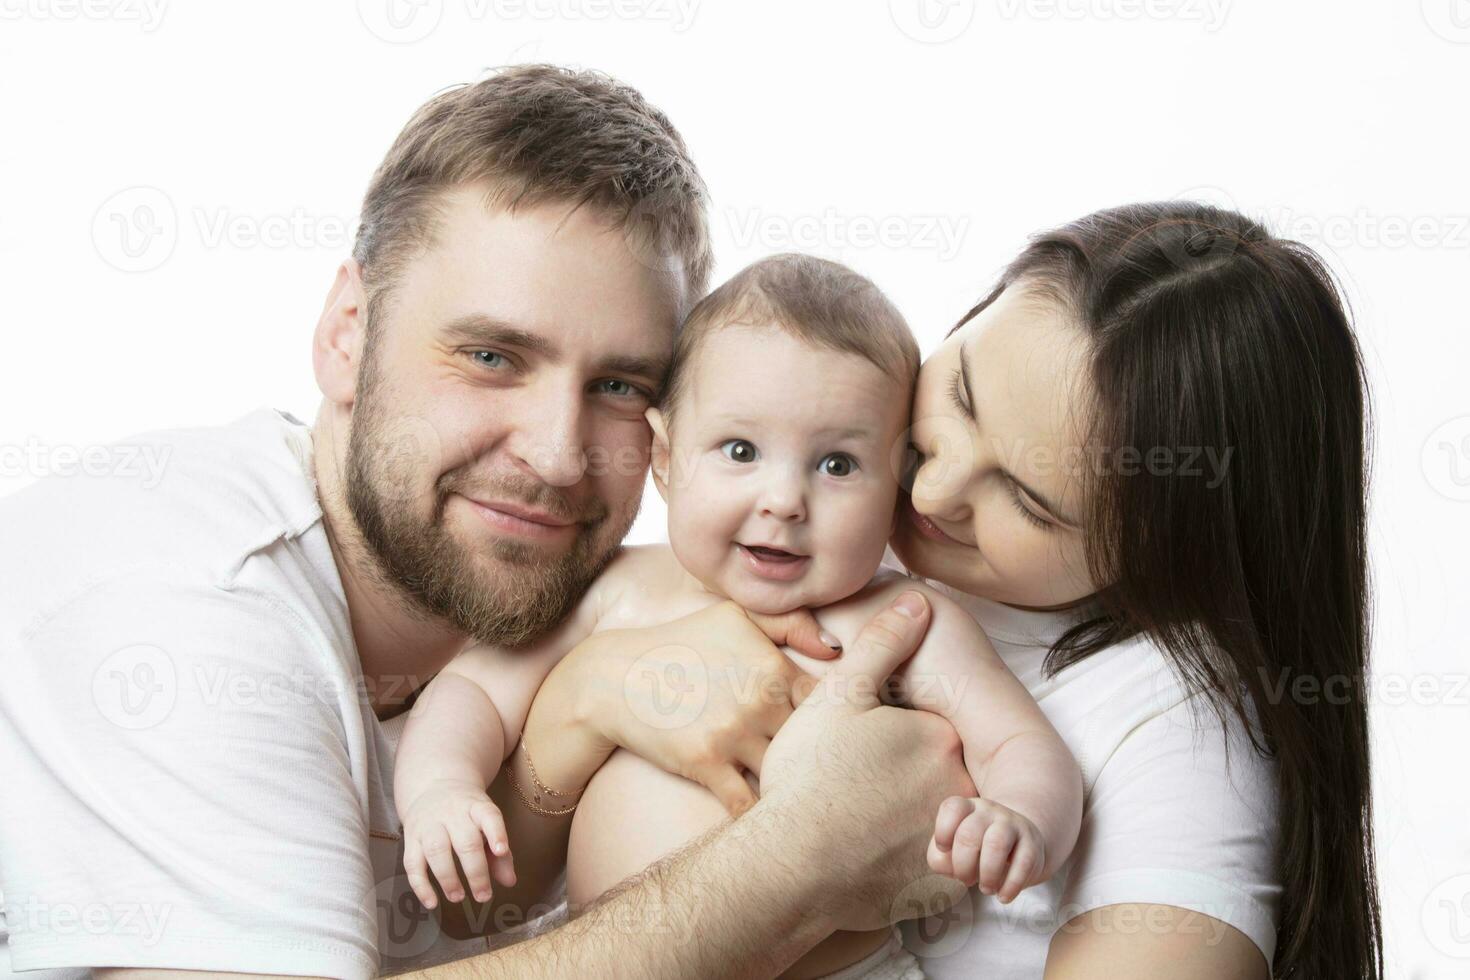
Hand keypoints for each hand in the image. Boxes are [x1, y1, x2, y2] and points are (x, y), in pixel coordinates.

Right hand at [400, 778, 516, 909]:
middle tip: (483, 896)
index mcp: (476, 807)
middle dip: (475, 871)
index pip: (488, 816)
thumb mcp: (487, 824)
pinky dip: (421, 886)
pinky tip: (431, 902)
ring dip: (448, 878)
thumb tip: (509, 882)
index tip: (501, 850)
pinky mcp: (410, 839)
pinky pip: (412, 863)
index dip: (496, 832)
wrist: (432, 786)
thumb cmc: (467, 814)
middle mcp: (452, 814)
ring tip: (458, 897)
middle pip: (465, 841)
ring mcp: (429, 825)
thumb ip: (500, 854)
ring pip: (436, 850)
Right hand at [573, 599, 839, 814]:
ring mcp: (733, 735)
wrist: (614, 678)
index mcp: (774, 667)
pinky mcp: (706, 765)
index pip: (835, 703)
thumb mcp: (733, 617)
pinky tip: (773, 820)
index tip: (846, 738)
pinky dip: (764, 816)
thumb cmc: (680, 644)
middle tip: (842, 779)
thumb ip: (789, 624)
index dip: (845, 723)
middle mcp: (760, 700)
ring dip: (799, 789)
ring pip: (788, 775)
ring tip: (813, 804)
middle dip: (828, 761)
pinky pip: (749, 804)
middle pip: (817, 744)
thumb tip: (836, 650)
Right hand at [758, 591, 977, 931]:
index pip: (931, 724)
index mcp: (939, 738)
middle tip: (853, 781)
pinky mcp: (930, 884)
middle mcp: (955, 788)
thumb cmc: (810, 775)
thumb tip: (917, 601)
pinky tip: (861, 851)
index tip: (860, 746)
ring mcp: (946, 838)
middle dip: (900, 773)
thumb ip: (882, 643)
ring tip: (854, 816)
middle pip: (935, 770)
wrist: (789, 865)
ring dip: (901, 815)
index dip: (891, 731)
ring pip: (930, 815)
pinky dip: (899, 856)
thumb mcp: (840, 695)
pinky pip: (924, 861)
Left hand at [927, 796, 1044, 902]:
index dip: (943, 832)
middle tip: (967, 879)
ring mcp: (1013, 825)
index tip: (945, 849)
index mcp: (966, 808)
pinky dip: (1010, 886)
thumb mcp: (953, 850)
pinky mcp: (1032, 844)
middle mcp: (989, 811)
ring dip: (987, 875)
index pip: (952, 808)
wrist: (1019, 846)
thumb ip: (940, 859)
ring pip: (996, 844)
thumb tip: (949, 866)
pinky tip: (1004, 896)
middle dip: (963, 866)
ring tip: (986, 888)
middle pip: (969, 834)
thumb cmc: (977, 850)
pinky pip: (1023, 864)